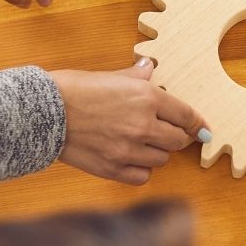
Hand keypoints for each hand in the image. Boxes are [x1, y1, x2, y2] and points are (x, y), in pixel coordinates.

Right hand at [49, 59, 208, 185]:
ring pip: (162, 159)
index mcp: (147, 97)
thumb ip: (135, 76)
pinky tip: (130, 159)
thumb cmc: (72, 89)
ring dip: (156, 153)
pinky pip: (142, 177)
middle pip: (178, 141)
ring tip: (140, 143)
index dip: (197, 125)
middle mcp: (144, 124)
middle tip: (164, 133)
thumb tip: (149, 68)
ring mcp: (129, 149)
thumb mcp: (109, 75)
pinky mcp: (114, 168)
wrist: (42, 111)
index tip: (202, 131)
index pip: (187, 116)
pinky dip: (140, 170)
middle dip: (175, 137)